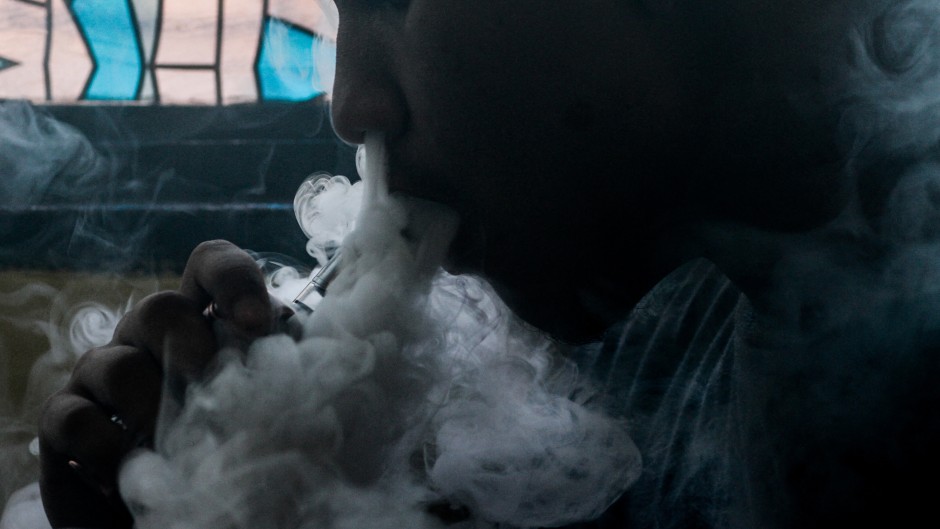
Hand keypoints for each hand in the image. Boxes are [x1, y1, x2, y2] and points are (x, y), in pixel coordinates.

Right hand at [37, 240, 276, 527]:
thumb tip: (306, 347)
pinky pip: (73, 417)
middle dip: (189, 345)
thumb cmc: (227, 451)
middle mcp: (149, 338)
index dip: (232, 278)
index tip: (258, 323)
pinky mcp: (65, 422)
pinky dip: (104, 446)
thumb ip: (275, 372)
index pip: (210, 267)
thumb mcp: (262, 408)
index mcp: (202, 323)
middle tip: (211, 387)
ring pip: (117, 364)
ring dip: (149, 406)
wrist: (184, 511)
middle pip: (158, 308)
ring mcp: (102, 375)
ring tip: (174, 446)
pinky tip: (129, 472)